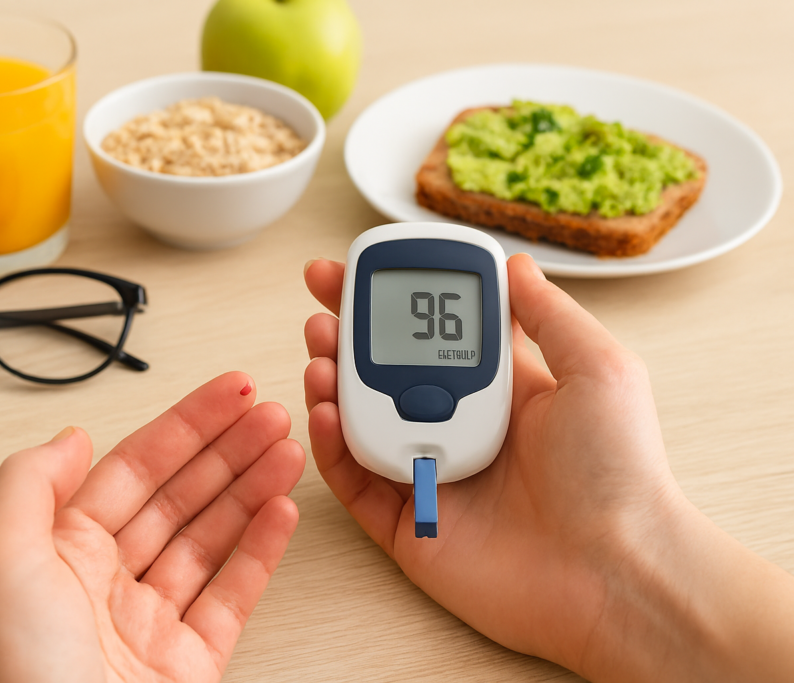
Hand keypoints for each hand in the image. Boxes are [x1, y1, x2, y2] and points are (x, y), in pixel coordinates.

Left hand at [0, 372, 303, 682]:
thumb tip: (70, 437)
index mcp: (58, 554)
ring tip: (287, 449)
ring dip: (252, 487)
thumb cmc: (21, 681)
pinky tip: (282, 512)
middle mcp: (105, 583)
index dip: (185, 425)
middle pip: (180, 495)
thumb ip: (29, 486)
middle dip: (228, 449)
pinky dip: (263, 549)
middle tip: (269, 414)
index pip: (133, 469)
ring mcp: (152, 623)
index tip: (226, 393)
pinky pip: (234, 594)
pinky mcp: (192, 663)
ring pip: (212, 537)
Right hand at [304, 255, 793, 681]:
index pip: (430, 335)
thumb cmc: (619, 472)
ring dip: (331, 385)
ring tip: (319, 356)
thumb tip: (515, 265)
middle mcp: (460, 428)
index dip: (394, 303)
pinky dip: (333, 447)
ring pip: (362, 423)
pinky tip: (329, 412)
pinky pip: (356, 483)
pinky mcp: (410, 525)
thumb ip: (547, 314)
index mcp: (501, 390)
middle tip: (321, 312)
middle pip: (384, 375)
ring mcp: (431, 475)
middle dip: (346, 339)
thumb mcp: (596, 368)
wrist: (616, 571)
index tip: (357, 274)